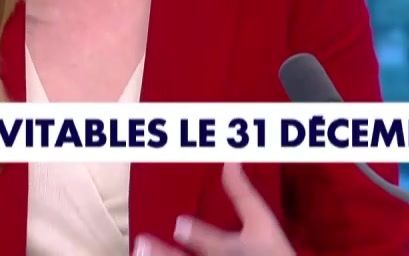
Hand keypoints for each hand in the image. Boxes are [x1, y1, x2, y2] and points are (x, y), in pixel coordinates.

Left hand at [133, 163, 293, 255]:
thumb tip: (230, 161)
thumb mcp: (262, 222)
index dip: (197, 234)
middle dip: (164, 254)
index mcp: (231, 249)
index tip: (179, 223)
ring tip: (137, 252)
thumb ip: (242, 193)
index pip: (214, 242)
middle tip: (142, 242)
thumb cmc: (271, 250)